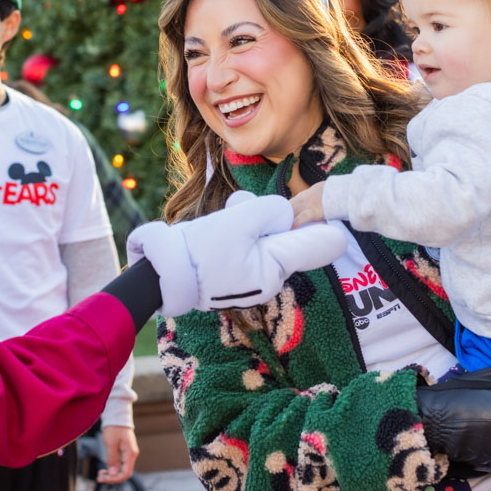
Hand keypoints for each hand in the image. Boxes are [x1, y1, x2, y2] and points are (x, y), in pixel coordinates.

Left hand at [97, 426, 138, 483]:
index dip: (115, 479)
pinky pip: (119, 464)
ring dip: (111, 474)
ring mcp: (128, 454)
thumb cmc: (114, 428)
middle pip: (123, 473)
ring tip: (100, 474)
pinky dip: (112, 468)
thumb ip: (112, 459)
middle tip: (98, 477)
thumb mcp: (111, 443)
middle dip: (111, 477)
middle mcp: (131, 455)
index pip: (126, 474)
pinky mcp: (123, 452)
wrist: (117, 416)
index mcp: (130, 453)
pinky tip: (104, 469)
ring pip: (121, 470)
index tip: (104, 478)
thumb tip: (112, 474)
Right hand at [127, 190, 347, 316]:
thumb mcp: (240, 219)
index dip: (326, 224)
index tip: (328, 213)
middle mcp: (268, 280)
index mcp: (276, 268)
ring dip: (248, 224)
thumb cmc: (201, 248)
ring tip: (223, 217)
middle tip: (243, 208)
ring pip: (263, 241)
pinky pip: (245, 251)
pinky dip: (235, 237)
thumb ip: (272, 211)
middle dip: (269, 218)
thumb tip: (288, 213)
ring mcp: (249, 283)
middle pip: (286, 238)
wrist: (162, 275)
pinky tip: (214, 231)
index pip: (321, 246)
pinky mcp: (231, 280)